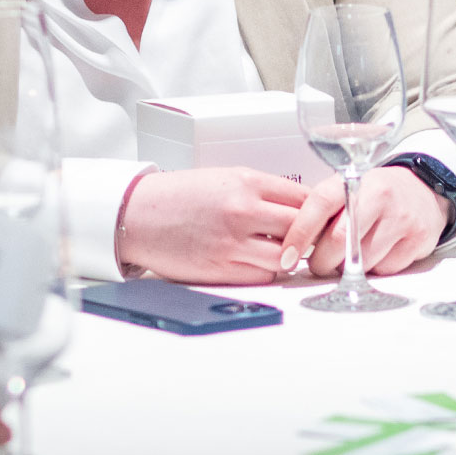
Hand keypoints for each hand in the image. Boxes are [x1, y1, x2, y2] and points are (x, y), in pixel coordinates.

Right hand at [116, 167, 312, 282]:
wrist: (137, 216)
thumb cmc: (180, 196)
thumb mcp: (225, 178)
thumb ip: (263, 191)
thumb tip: (301, 208)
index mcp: (247, 182)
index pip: (304, 199)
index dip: (316, 211)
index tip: (317, 218)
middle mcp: (243, 211)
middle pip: (301, 229)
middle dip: (307, 236)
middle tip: (305, 240)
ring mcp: (232, 242)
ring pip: (286, 257)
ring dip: (286, 257)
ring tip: (277, 252)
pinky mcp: (221, 269)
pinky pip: (262, 275)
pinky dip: (265, 271)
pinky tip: (253, 261)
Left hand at [277, 165, 449, 278]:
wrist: (422, 189)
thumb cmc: (374, 193)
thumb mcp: (345, 189)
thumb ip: (319, 212)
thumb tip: (290, 246)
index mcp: (353, 180)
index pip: (319, 205)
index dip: (299, 234)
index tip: (287, 256)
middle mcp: (379, 196)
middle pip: (338, 241)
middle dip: (322, 261)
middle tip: (319, 263)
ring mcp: (401, 218)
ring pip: (362, 261)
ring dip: (349, 268)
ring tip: (352, 254)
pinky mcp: (417, 240)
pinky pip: (385, 269)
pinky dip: (375, 268)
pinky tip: (378, 252)